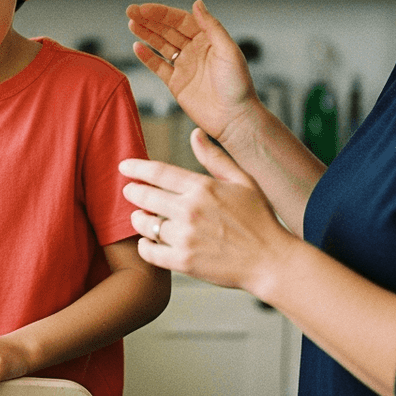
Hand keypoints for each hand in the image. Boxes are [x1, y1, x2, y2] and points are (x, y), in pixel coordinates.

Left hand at [119, 127, 296, 294]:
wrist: (271, 262)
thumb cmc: (259, 220)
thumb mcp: (243, 181)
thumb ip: (214, 158)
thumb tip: (194, 134)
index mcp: (203, 187)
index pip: (158, 172)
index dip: (136, 168)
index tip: (124, 166)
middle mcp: (190, 210)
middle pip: (145, 196)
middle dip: (133, 192)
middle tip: (130, 191)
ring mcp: (185, 237)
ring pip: (144, 224)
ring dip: (138, 219)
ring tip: (141, 217)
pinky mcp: (183, 262)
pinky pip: (149, 251)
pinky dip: (144, 246)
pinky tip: (148, 242)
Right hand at [126, 0, 255, 141]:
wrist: (234, 118)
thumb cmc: (238, 85)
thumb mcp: (228, 50)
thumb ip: (212, 26)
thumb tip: (197, 3)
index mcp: (208, 39)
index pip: (181, 20)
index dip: (162, 13)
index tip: (144, 9)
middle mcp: (195, 50)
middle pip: (167, 30)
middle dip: (149, 20)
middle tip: (131, 11)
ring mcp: (184, 66)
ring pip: (160, 45)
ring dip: (146, 34)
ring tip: (131, 23)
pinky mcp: (176, 83)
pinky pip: (158, 66)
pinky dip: (147, 57)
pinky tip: (136, 47)